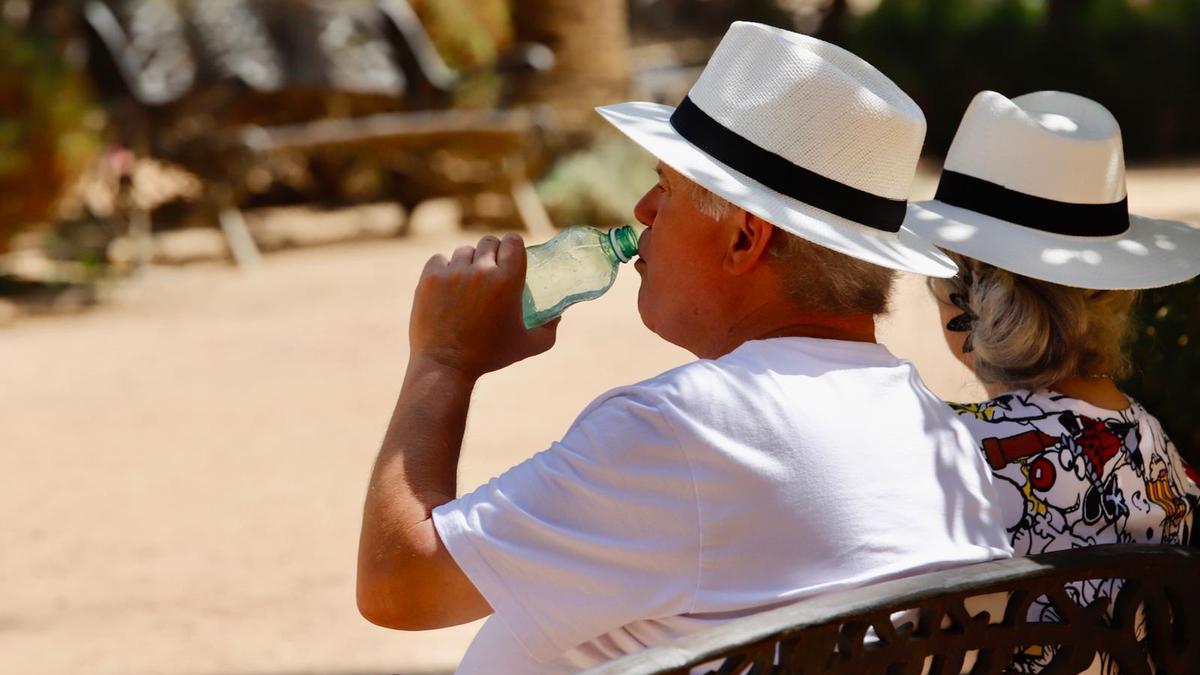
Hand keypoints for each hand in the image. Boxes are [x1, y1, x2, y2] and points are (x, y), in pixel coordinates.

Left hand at [408, 233, 559, 378]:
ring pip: (464, 251)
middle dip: (491, 253)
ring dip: (468, 262)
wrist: (446, 366)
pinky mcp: (430, 278)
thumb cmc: (490, 356)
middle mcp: (481, 271)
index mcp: (508, 280)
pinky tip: (448, 284)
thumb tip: (558, 315)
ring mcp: (453, 273)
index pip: (513, 241)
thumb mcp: (529, 345)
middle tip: (489, 270)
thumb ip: (550, 329)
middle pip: (488, 242)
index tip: (509, 256)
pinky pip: (440, 259)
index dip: (512, 246)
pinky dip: (444, 269)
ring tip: (467, 282)